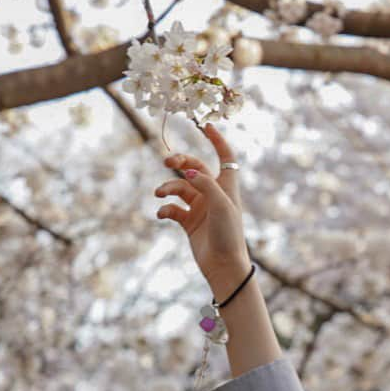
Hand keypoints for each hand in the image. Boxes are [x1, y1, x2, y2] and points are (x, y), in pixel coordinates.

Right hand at [155, 123, 251, 295]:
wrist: (223, 265)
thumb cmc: (229, 234)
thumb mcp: (221, 205)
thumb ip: (205, 184)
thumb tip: (187, 172)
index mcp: (227, 186)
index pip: (225, 156)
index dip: (217, 140)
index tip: (205, 125)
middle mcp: (213, 194)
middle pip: (194, 167)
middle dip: (180, 162)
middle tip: (167, 162)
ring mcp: (200, 207)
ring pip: (179, 188)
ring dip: (168, 188)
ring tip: (160, 193)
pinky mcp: (188, 222)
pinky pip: (172, 208)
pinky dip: (165, 208)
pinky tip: (163, 214)